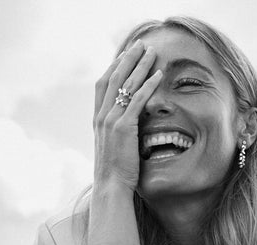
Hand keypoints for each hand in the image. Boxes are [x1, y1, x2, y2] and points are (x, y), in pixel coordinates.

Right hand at [93, 39, 162, 190]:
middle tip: (139, 44)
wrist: (111, 186)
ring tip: (151, 52)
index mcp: (98, 119)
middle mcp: (101, 116)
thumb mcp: (114, 146)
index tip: (125, 55)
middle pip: (113, 77)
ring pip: (125, 85)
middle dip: (127, 59)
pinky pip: (137, 100)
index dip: (114, 67)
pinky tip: (158, 75)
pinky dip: (148, 85)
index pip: (103, 85)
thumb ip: (119, 131)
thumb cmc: (116, 172)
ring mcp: (111, 120)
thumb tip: (130, 124)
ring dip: (139, 66)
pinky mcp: (124, 127)